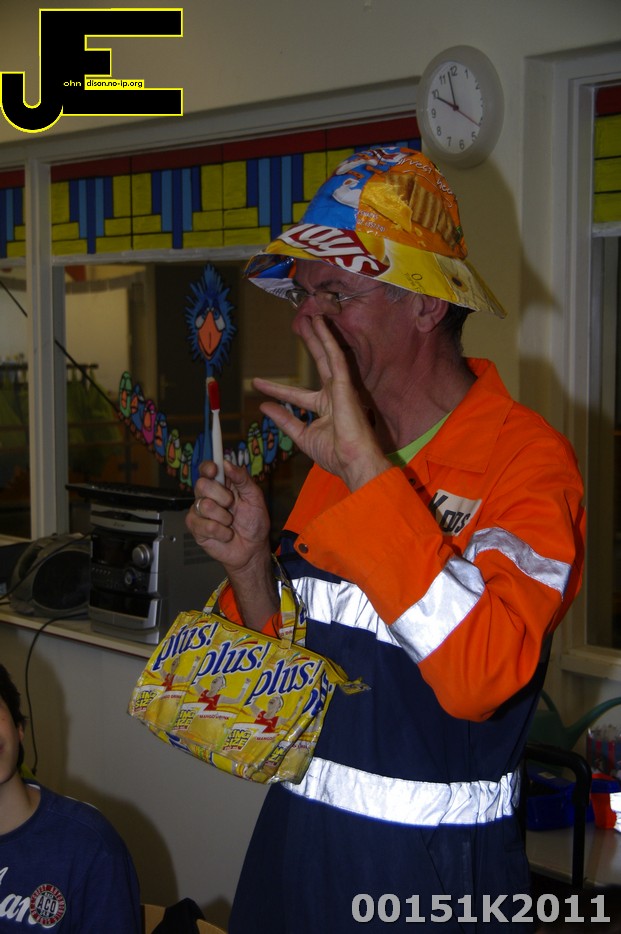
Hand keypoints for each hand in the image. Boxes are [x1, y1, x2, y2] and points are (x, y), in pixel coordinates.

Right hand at [185, 459, 270, 575]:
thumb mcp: (254, 497)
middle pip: (202, 485)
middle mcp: (208, 495)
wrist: (253, 548)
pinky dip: (221, 532)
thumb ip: (242, 479)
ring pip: (204, 505)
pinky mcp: (196, 528)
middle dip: (222, 496)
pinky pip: (205, 525)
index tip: (215, 470)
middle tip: (232, 505)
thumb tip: (227, 463)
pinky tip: (225, 534)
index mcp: (222, 484)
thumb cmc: (254, 523)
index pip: (206, 469)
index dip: (208, 467)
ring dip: (224, 517)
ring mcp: (200, 511)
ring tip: (230, 523)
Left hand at [253, 315, 389, 490]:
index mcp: (325, 409)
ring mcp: (341, 388)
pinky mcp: (346, 384)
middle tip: (299, 325)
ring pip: (328, 355)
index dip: (276, 388)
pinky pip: (335, 357)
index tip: (257, 383)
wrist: (352, 461)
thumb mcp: (302, 436)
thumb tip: (264, 407)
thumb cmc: (334, 454)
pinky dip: (328, 339)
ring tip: (310, 316)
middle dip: (310, 345)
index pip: (296, 395)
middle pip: (318, 364)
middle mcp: (333, 395)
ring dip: (319, 335)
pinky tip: (321, 324)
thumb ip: (284, 420)